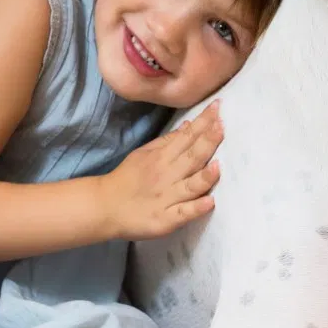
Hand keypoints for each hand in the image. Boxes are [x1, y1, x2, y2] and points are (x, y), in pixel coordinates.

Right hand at [99, 102, 222, 240]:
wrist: (105, 207)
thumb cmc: (127, 178)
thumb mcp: (144, 153)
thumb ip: (168, 140)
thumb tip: (190, 124)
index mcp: (162, 157)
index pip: (186, 136)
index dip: (203, 122)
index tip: (218, 107)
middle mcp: (167, 175)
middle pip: (191, 158)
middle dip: (208, 142)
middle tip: (223, 126)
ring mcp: (167, 199)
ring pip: (191, 186)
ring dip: (205, 176)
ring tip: (218, 166)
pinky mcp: (166, 220)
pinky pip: (183, 213)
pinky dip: (196, 208)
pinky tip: (209, 202)